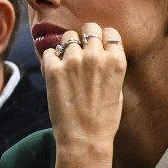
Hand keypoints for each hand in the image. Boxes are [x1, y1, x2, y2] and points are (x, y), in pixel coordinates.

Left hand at [43, 23, 126, 167]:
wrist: (84, 139)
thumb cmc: (104, 119)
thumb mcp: (117, 89)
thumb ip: (110, 66)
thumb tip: (101, 51)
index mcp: (116, 61)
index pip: (110, 32)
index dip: (103, 38)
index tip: (98, 46)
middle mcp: (95, 56)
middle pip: (90, 28)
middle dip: (86, 37)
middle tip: (82, 50)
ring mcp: (73, 61)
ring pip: (68, 37)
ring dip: (68, 47)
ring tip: (67, 64)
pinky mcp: (54, 69)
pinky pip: (49, 52)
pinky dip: (51, 59)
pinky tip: (55, 72)